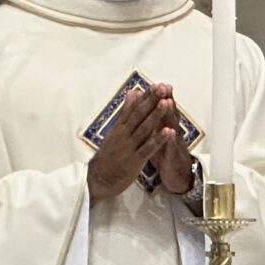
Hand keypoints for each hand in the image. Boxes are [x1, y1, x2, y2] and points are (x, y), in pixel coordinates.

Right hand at [89, 84, 172, 202]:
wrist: (97, 180)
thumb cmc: (108, 155)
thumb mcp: (115, 132)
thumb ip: (125, 114)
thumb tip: (132, 93)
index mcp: (120, 128)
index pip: (133, 109)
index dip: (146, 97)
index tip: (156, 85)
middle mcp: (124, 135)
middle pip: (139, 115)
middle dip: (152, 101)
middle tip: (163, 88)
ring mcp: (129, 147)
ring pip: (144, 129)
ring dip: (155, 116)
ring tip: (166, 103)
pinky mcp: (134, 160)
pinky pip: (148, 148)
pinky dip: (158, 140)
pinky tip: (168, 131)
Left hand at [150, 87, 196, 197]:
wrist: (178, 177)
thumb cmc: (166, 155)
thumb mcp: (158, 136)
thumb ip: (153, 122)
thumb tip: (146, 107)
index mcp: (165, 128)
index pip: (162, 110)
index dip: (158, 98)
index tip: (155, 83)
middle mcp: (172, 133)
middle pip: (170, 114)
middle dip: (167, 100)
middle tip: (164, 86)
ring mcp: (174, 144)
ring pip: (172, 127)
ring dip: (170, 115)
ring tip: (167, 103)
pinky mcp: (174, 158)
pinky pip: (172, 148)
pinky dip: (171, 140)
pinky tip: (170, 133)